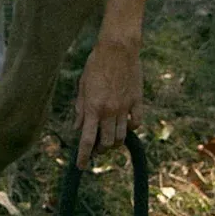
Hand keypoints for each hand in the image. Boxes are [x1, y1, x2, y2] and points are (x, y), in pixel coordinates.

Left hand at [74, 38, 142, 168]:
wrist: (118, 49)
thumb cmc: (96, 65)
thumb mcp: (82, 86)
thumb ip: (80, 109)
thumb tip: (77, 128)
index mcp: (93, 108)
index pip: (87, 140)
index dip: (83, 156)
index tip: (81, 166)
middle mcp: (109, 111)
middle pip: (107, 142)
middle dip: (101, 150)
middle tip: (96, 148)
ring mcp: (125, 107)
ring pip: (122, 136)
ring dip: (114, 142)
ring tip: (109, 139)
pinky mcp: (137, 101)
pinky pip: (136, 122)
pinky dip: (130, 128)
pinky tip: (125, 125)